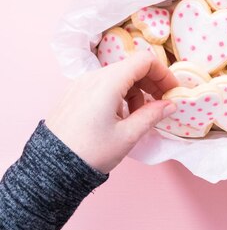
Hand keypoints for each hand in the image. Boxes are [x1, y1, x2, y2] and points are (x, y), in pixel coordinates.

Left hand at [46, 51, 178, 173]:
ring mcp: (82, 84)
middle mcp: (94, 77)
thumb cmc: (91, 152)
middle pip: (132, 67)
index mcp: (108, 82)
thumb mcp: (128, 136)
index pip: (145, 60)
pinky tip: (121, 117)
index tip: (172, 92)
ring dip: (137, 91)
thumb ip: (152, 115)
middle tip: (162, 105)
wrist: (51, 169)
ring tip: (140, 116)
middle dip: (152, 83)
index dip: (163, 73)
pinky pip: (104, 85)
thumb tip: (170, 105)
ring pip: (119, 76)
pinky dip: (120, 95)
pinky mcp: (75, 94)